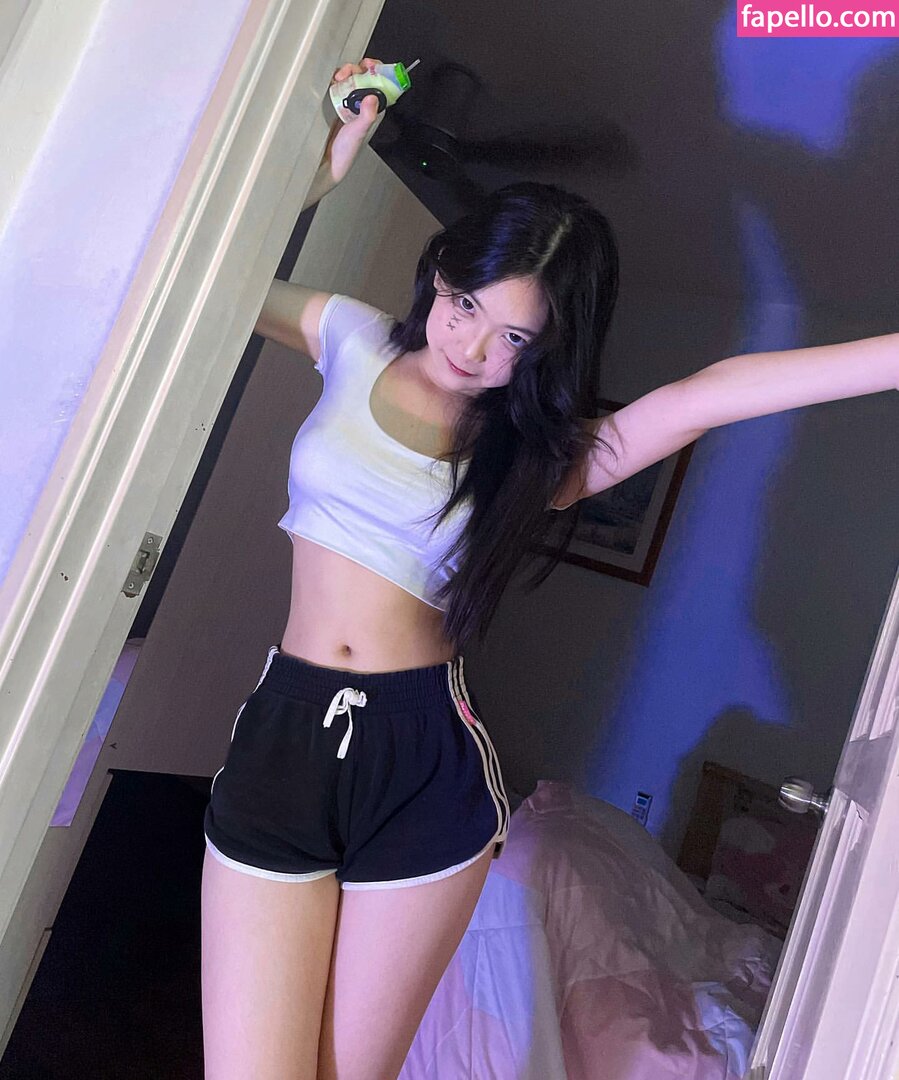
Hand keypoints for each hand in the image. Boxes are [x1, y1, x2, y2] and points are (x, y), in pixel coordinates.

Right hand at [323, 58, 385, 184]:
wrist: (328, 163)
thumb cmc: (346, 152)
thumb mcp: (358, 132)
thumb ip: (367, 116)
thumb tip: (372, 97)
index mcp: (374, 109)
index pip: (381, 83)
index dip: (378, 70)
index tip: (369, 65)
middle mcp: (363, 105)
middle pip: (365, 77)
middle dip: (357, 69)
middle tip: (346, 73)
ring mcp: (350, 104)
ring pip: (352, 79)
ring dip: (345, 73)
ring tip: (337, 78)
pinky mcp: (336, 105)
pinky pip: (339, 87)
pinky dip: (336, 81)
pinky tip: (331, 83)